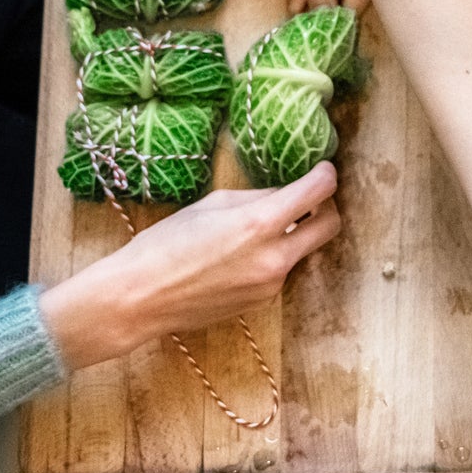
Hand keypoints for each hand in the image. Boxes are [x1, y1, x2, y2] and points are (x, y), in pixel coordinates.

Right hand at [37, 163, 341, 370]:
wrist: (140, 298)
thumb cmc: (166, 244)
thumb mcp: (212, 205)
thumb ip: (256, 198)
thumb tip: (284, 194)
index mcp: (260, 224)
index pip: (318, 193)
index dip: (325, 176)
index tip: (321, 170)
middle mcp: (274, 257)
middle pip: (330, 226)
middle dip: (325, 207)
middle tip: (308, 198)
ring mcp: (272, 284)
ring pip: (304, 250)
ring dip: (295, 234)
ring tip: (258, 227)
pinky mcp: (263, 302)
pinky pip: (282, 270)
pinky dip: (274, 256)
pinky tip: (241, 254)